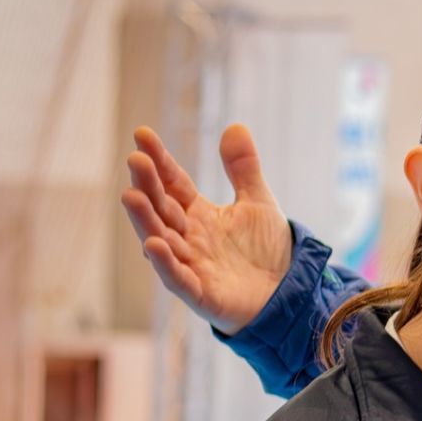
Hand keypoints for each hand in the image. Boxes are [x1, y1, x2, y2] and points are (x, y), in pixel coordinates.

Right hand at [120, 123, 292, 334]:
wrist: (290, 294)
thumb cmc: (268, 251)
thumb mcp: (258, 202)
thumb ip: (244, 169)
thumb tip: (236, 126)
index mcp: (199, 214)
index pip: (173, 183)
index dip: (159, 160)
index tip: (142, 133)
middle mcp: (188, 238)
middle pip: (162, 208)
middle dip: (148, 185)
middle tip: (136, 159)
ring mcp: (192, 265)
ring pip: (161, 241)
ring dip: (145, 220)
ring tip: (130, 196)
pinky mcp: (201, 294)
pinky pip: (178, 279)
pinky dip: (166, 264)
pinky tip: (153, 245)